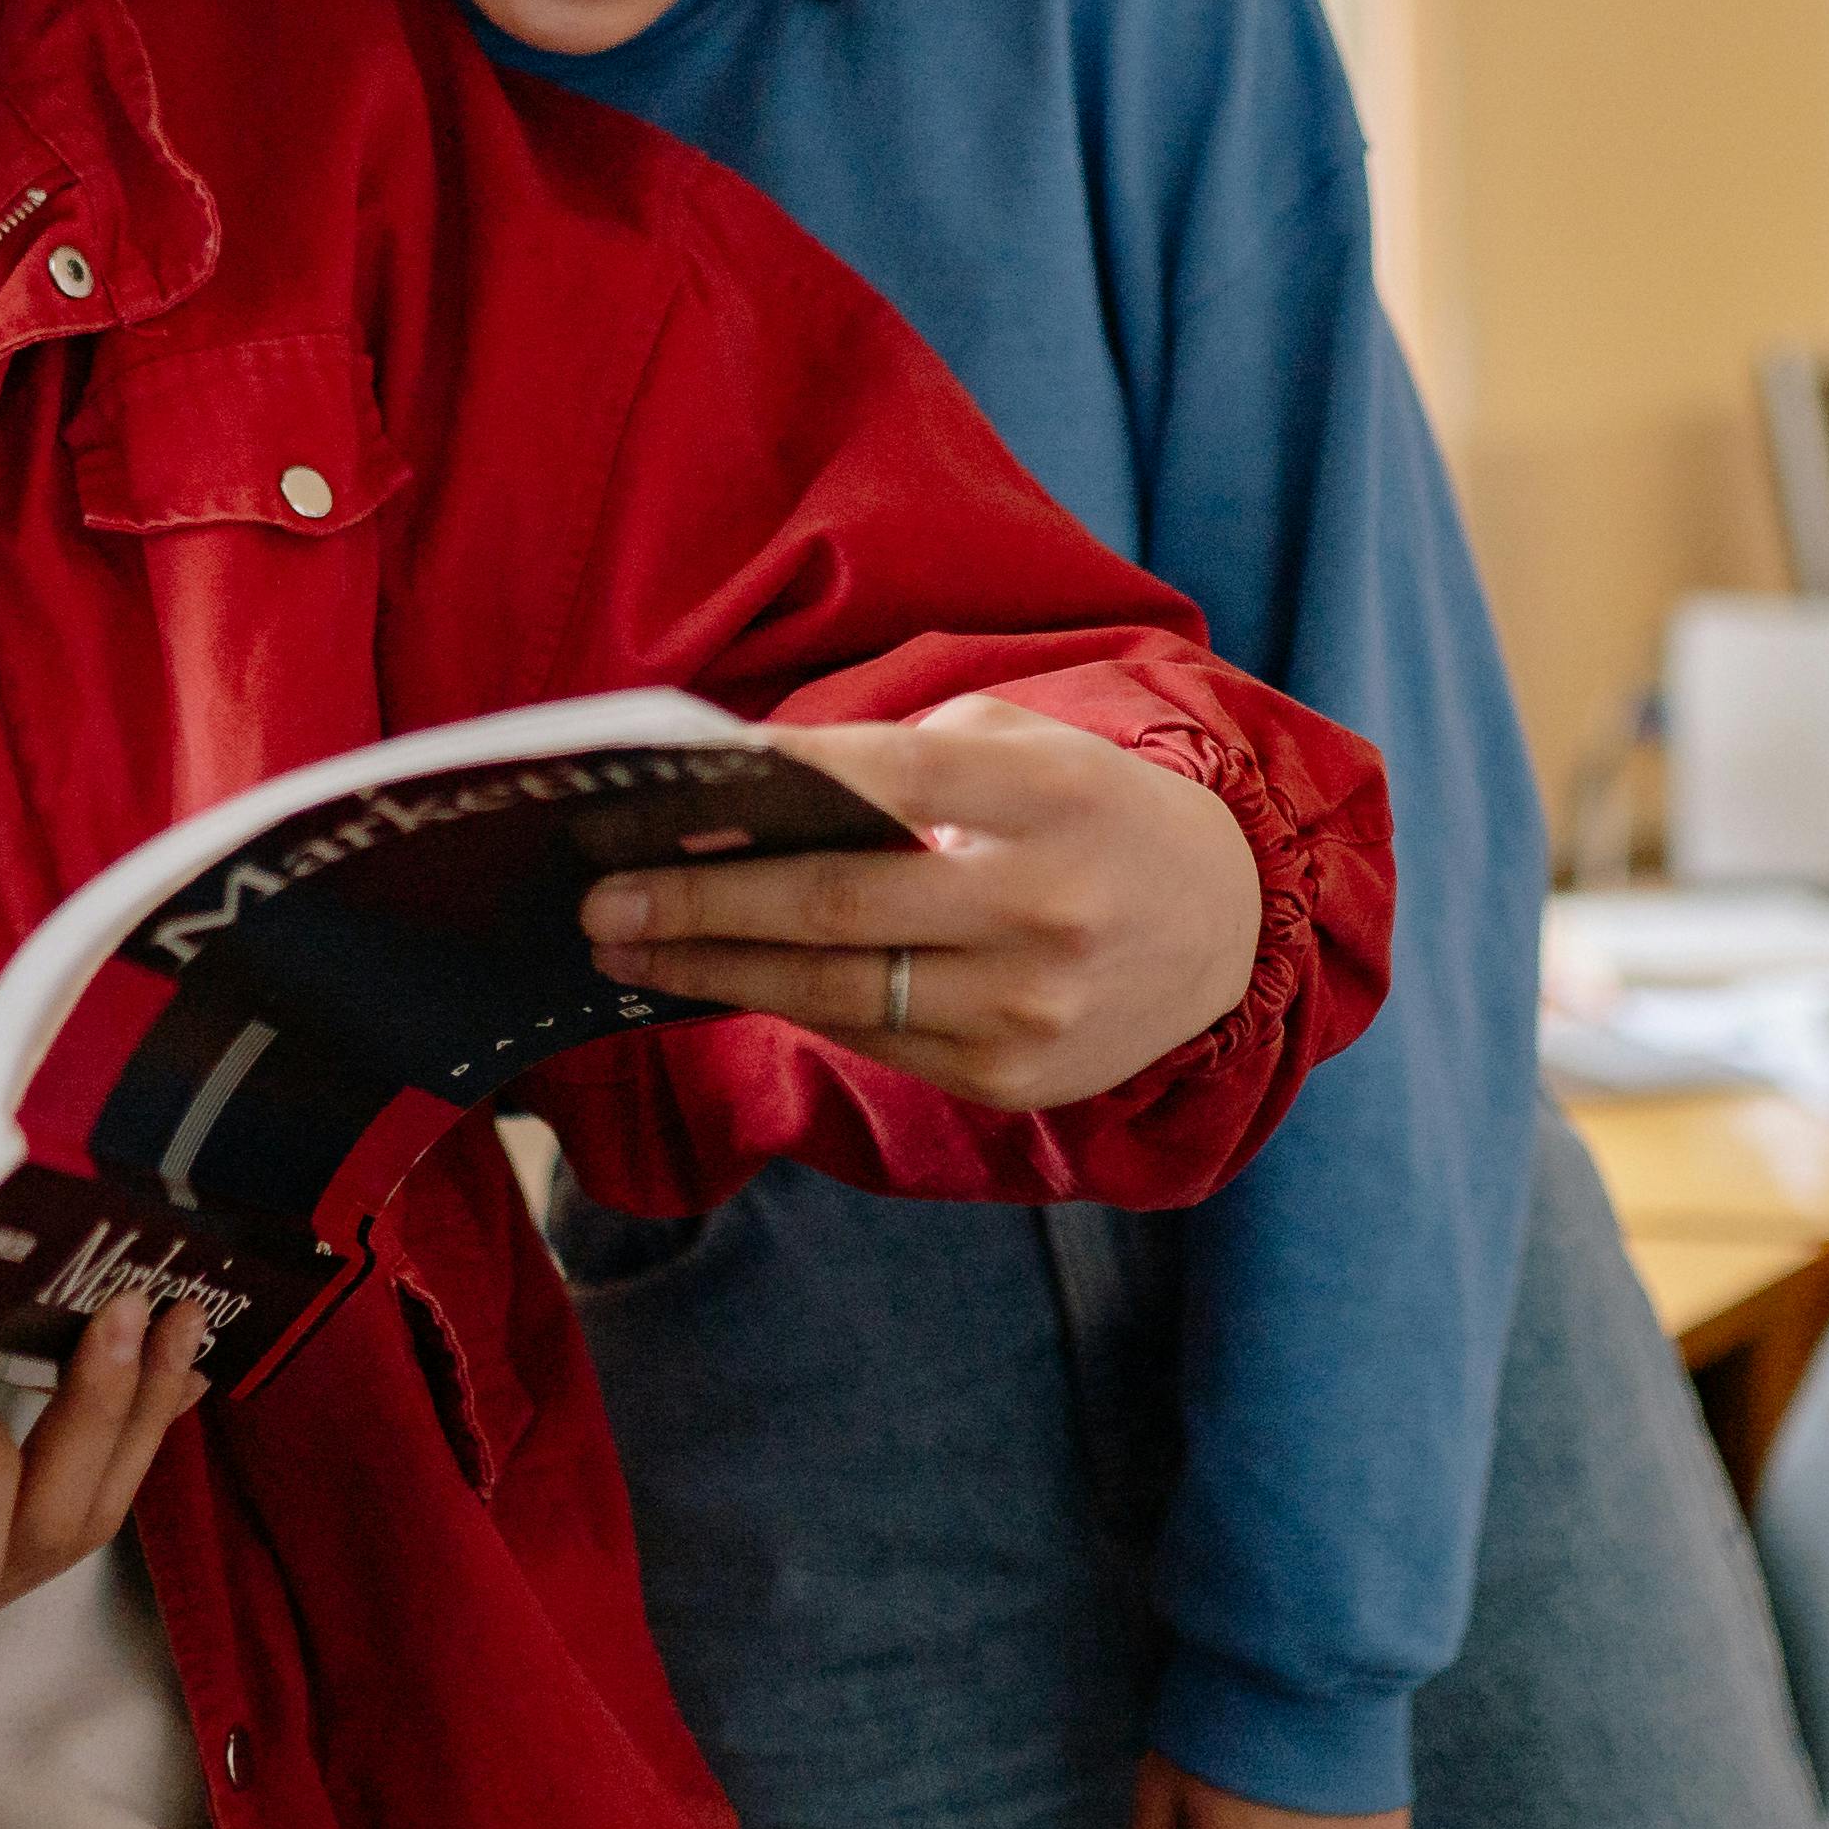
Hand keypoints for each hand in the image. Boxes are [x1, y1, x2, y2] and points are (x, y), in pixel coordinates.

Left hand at [583, 695, 1259, 1112]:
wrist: (1226, 927)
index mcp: (1051, 795)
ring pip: (837, 991)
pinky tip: (719, 981)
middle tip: (602, 900)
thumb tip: (744, 796)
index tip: (663, 797)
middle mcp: (1045, 906)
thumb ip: (904, 760)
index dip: (769, 786)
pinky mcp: (1013, 1079)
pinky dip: (786, 1007)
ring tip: (629, 949)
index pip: (888, 779)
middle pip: (837, 904)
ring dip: (717, 970)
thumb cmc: (1092, 813)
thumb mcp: (1026, 749)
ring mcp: (1029, 1006)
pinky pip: (871, 1039)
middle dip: (701, 902)